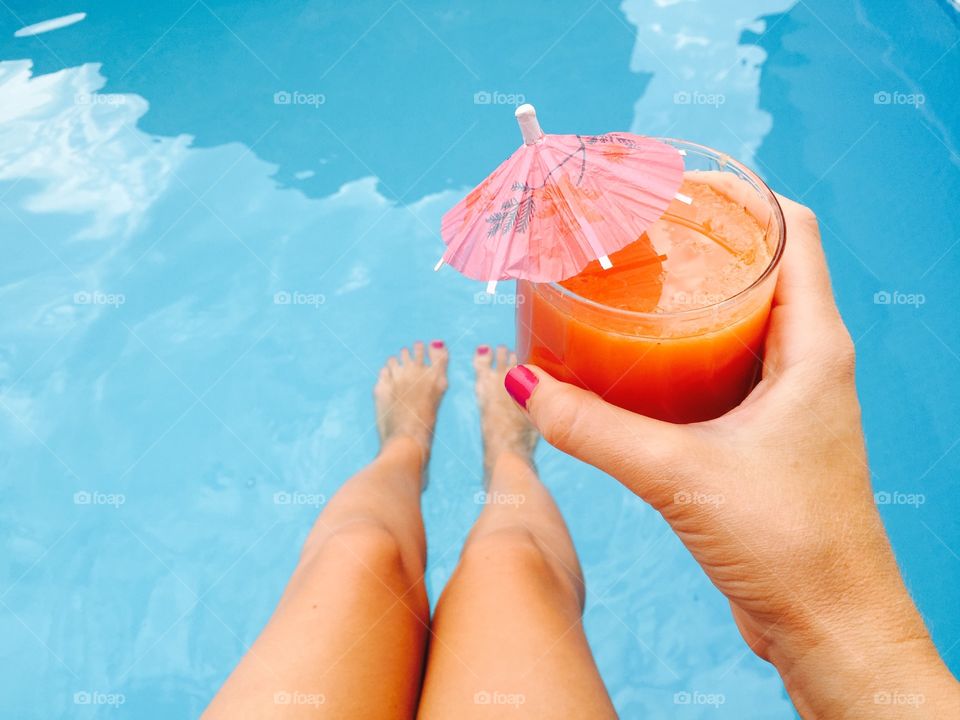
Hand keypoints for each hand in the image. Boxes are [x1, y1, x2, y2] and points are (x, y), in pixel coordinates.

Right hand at [505, 191, 959, 717]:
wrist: (830, 626)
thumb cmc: (791, 546)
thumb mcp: (679, 474)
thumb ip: (595, 430)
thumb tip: (522, 387)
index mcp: (813, 346)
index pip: (793, 230)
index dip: (737, 193)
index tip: (671, 184)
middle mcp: (807, 361)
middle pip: (760, 266)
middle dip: (699, 241)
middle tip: (632, 232)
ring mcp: (787, 399)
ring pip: (738, 320)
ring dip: (688, 298)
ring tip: (624, 284)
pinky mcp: (763, 435)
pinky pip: (722, 369)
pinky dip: (680, 352)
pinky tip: (633, 361)